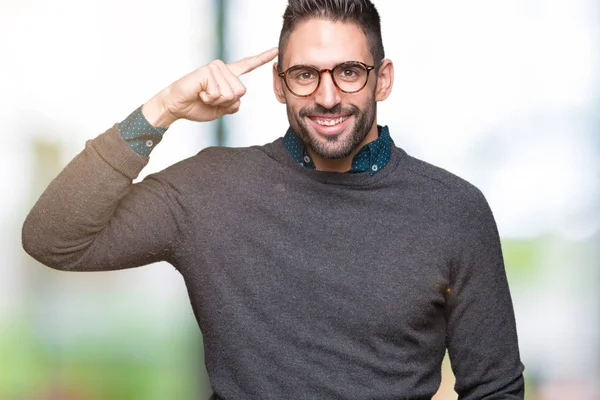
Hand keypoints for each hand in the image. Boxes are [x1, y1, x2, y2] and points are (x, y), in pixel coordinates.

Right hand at [143, 48, 278, 126]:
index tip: (275, 50)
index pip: (248, 66)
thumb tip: (238, 98)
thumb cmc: (196, 106)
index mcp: (228, 76)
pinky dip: (208, 98)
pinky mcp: (208, 71)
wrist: (176, 106)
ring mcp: (216, 68)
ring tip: (203, 95)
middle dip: (226, 102)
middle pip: (241, 92)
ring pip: (231, 94)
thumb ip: (233, 105)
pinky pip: (218, 93)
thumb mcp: (221, 109)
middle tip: (209, 98)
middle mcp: (224, 69)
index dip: (262, 58)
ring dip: (216, 101)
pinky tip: (199, 92)